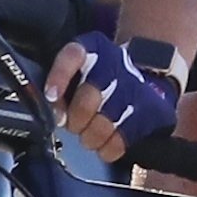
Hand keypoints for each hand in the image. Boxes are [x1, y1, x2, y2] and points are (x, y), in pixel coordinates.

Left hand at [43, 34, 179, 165]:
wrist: (149, 74)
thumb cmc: (101, 75)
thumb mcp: (78, 66)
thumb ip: (60, 81)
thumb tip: (48, 106)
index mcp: (93, 48)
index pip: (72, 56)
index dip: (59, 77)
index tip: (51, 97)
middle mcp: (114, 65)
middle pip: (87, 100)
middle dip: (74, 120)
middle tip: (72, 124)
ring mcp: (134, 89)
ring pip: (103, 125)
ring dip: (89, 137)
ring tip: (87, 135)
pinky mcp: (148, 113)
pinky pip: (119, 141)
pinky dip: (106, 148)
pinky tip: (103, 144)